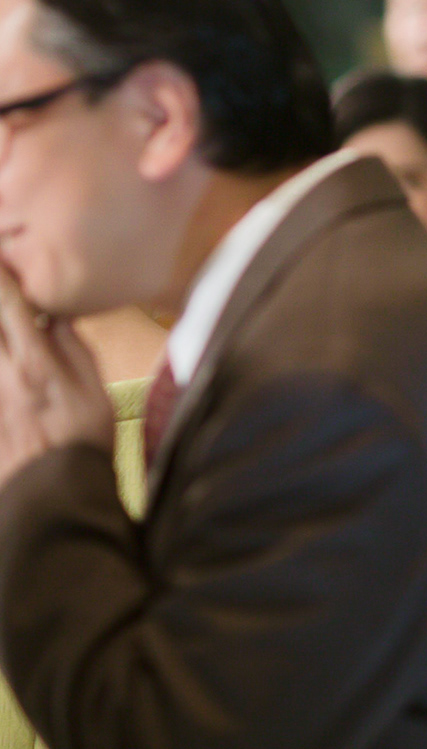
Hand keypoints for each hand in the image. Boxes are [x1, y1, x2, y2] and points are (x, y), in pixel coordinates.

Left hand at [0, 267, 113, 490]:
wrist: (55, 491)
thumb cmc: (84, 439)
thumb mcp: (96, 389)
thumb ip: (73, 348)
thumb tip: (56, 317)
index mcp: (35, 362)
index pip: (9, 306)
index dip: (2, 277)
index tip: (2, 256)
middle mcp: (2, 374)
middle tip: (2, 278)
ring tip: (9, 328)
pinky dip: (1, 362)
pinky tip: (7, 363)